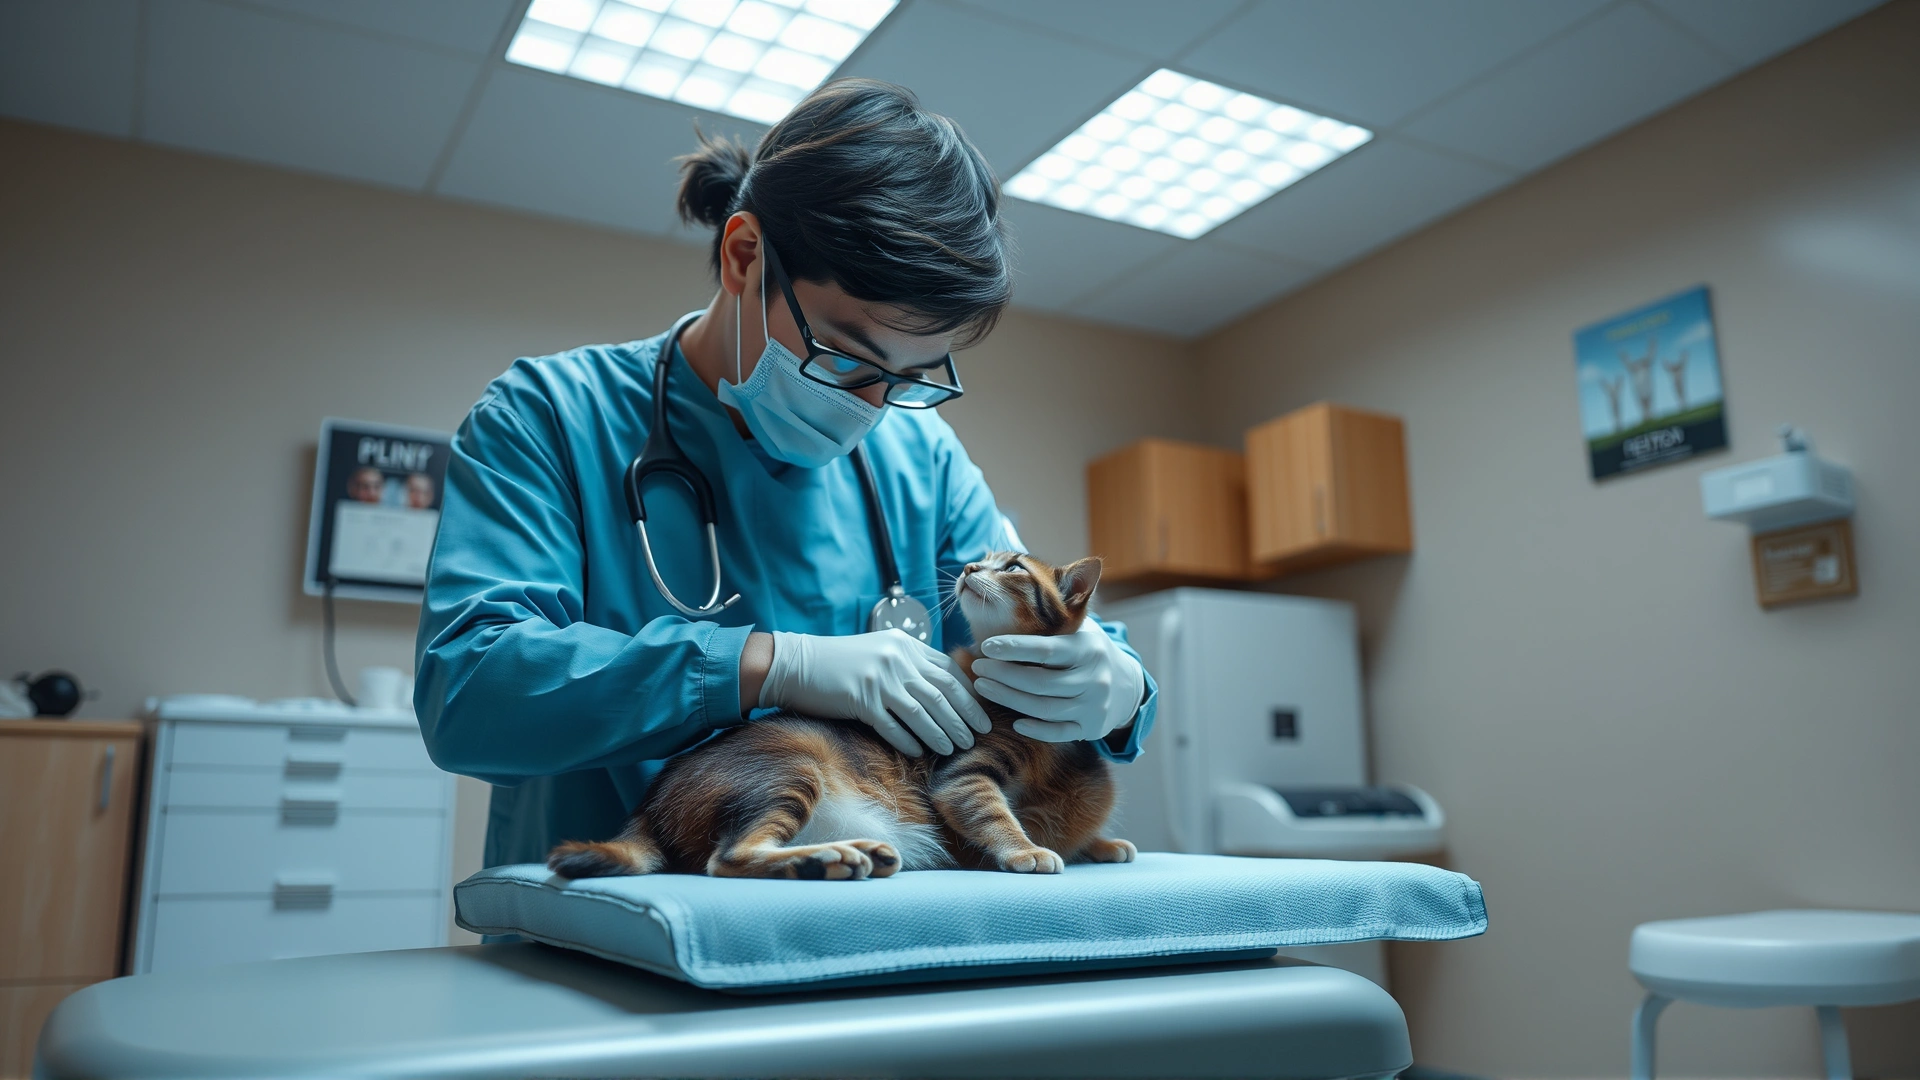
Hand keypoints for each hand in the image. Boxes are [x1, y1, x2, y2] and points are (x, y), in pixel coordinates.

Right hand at [760, 630, 991, 756]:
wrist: (795, 664)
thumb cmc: (841, 662)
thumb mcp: (880, 651)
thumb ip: (910, 663)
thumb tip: (942, 690)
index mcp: (906, 645)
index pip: (948, 671)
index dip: (968, 695)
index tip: (980, 715)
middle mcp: (897, 659)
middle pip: (941, 693)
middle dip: (963, 718)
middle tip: (977, 737)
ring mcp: (879, 679)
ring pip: (922, 711)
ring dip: (941, 733)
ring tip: (954, 749)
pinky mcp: (860, 699)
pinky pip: (892, 726)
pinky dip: (909, 740)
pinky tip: (920, 752)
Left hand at [971, 618, 1145, 744]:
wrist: (1126, 684)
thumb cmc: (1088, 650)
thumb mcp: (1081, 629)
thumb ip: (1056, 618)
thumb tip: (1011, 594)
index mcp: (1088, 648)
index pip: (1046, 649)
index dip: (1014, 648)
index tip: (986, 645)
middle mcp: (1094, 678)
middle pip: (1040, 682)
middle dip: (1003, 675)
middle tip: (977, 667)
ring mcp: (1094, 706)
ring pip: (1044, 708)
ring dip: (1009, 699)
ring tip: (984, 687)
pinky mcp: (1091, 728)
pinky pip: (1059, 732)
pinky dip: (1035, 729)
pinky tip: (1014, 721)